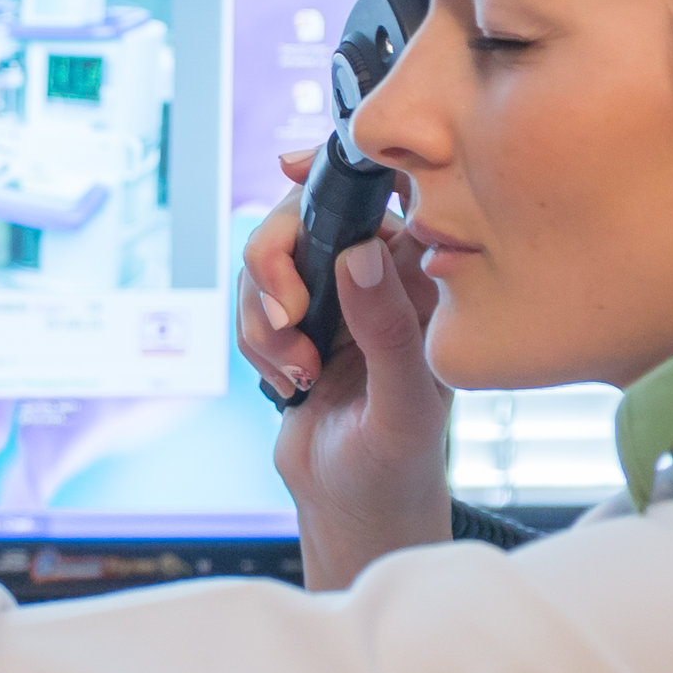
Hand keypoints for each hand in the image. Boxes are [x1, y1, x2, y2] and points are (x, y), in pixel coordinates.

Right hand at [235, 153, 453, 592]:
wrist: (355, 507)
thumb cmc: (399, 461)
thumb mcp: (402, 401)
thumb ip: (386, 327)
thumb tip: (356, 254)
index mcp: (421, 277)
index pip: (387, 191)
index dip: (337, 165)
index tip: (288, 166)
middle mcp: (376, 276)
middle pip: (304, 215)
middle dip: (277, 264)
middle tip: (288, 318)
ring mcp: (332, 299)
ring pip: (267, 262)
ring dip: (265, 317)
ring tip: (296, 371)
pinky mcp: (296, 324)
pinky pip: (251, 303)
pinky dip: (255, 341)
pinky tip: (286, 381)